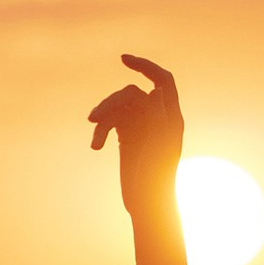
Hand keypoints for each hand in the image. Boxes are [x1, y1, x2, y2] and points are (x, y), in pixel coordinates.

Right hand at [87, 54, 183, 216]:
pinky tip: (95, 147)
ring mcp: (140, 125)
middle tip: (93, 119)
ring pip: (117, 107)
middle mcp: (156, 117)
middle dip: (111, 104)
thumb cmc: (157, 179)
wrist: (148, 204)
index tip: (123, 60)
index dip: (145, 66)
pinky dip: (101, 131)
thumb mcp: (159, 147)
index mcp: (170, 117)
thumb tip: (155, 90)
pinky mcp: (126, 136)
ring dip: (103, 119)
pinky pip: (110, 122)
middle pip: (130, 95)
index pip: (162, 81)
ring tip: (94, 138)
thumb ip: (158, 116)